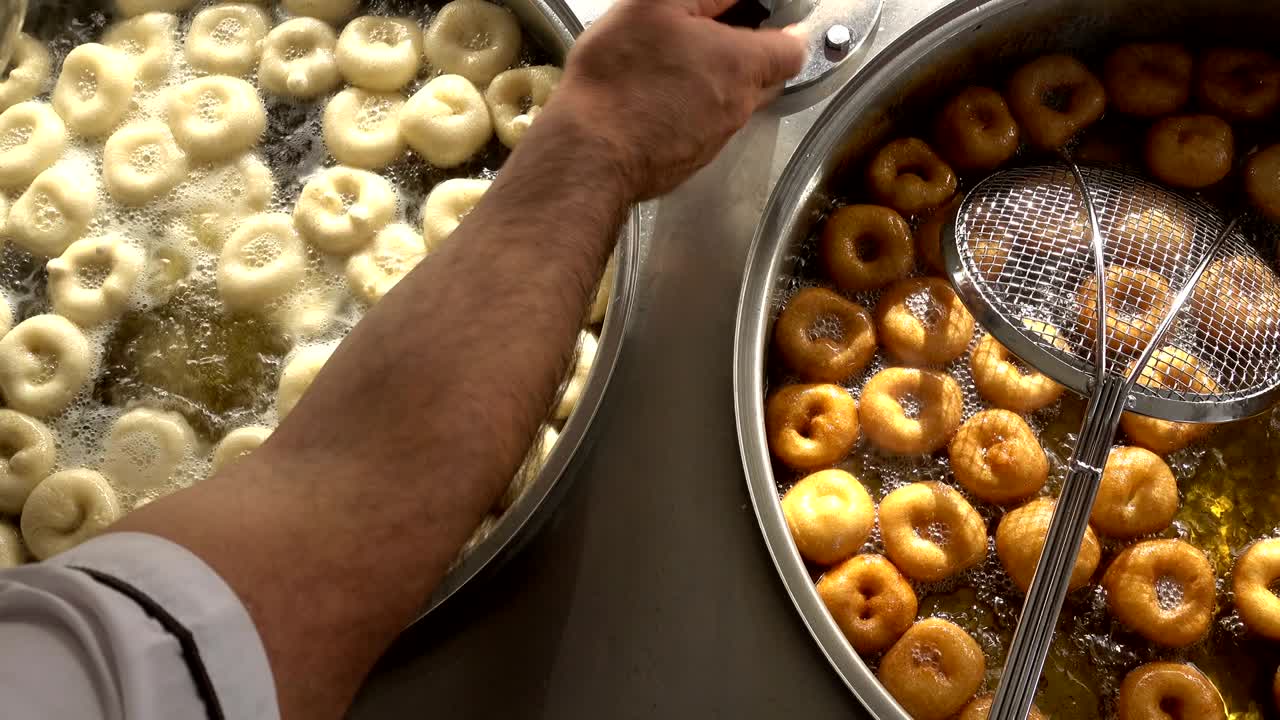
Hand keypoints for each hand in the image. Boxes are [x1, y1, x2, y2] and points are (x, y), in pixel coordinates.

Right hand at [552, 0, 806, 199]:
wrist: (590, 152)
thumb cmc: (621, 72)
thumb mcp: (655, 4)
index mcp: (741, 63)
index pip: (794, 51)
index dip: (786, 33)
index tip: (766, 22)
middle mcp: (738, 107)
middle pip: (766, 82)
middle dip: (749, 61)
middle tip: (710, 42)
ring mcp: (715, 141)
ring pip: (731, 108)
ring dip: (713, 88)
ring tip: (673, 71)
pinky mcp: (691, 164)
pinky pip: (704, 133)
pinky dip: (689, 116)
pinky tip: (655, 104)